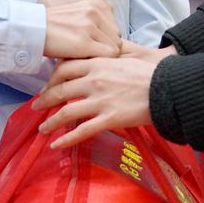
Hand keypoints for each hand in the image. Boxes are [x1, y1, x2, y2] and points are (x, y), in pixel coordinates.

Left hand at [32, 40, 174, 148]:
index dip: (52, 78)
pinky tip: (56, 145)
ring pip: (67, 111)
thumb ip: (106, 59)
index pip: (65, 68)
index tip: (48, 85)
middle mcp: (94, 81)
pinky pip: (82, 131)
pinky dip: (66, 139)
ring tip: (42, 129)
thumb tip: (96, 59)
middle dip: (45, 100)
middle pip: (61, 90)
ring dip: (51, 121)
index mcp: (98, 64)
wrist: (167, 87)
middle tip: (36, 106)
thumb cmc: (149, 72)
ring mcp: (100, 101)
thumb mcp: (125, 57)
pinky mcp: (109, 119)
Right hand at [38, 0, 119, 59]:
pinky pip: (107, 56)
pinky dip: (99, 62)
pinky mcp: (84, 42)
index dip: (107, 40)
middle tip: (90, 54)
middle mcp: (96, 11)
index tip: (94, 46)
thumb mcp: (80, 13)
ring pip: (115, 48)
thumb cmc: (54, 26)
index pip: (117, 27)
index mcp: (98, 2)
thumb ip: (98, 20)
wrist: (31, 28)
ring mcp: (90, 26)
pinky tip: (85, 62)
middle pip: (118, 38)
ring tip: (86, 58)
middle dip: (106, 48)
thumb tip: (117, 41)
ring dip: (102, 56)